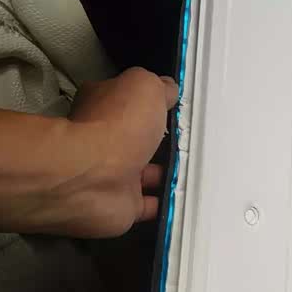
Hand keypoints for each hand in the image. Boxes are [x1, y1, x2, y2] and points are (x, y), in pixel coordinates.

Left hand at [65, 67, 178, 236]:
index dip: (148, 101)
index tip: (173, 105)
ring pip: (145, 173)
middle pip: (135, 138)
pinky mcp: (122, 205)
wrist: (95, 178)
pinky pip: (150, 204)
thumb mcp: (144, 86)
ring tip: (197, 169)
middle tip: (190, 140)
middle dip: (158, 140)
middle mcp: (103, 141)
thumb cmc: (117, 124)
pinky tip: (186, 197)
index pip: (124, 99)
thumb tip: (167, 89)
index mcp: (102, 106)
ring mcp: (112, 175)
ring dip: (166, 173)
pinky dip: (166, 203)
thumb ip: (158, 86)